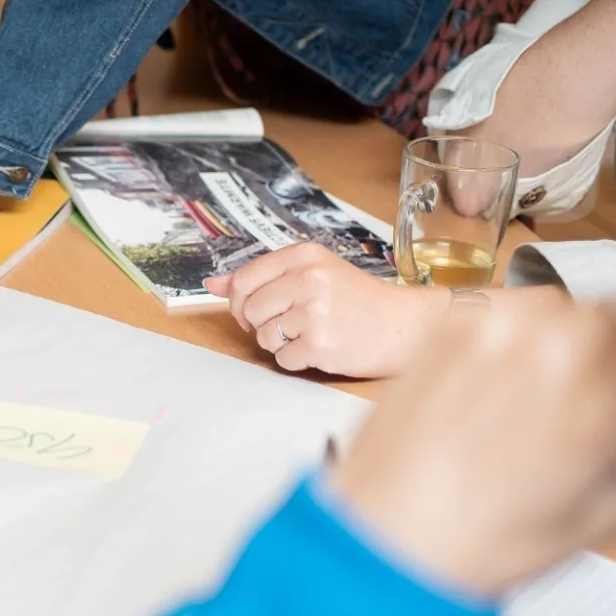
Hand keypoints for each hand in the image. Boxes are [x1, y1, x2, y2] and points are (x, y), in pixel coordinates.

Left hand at [206, 243, 445, 376]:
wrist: (404, 326)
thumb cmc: (358, 301)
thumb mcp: (314, 274)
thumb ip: (262, 277)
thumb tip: (211, 284)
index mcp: (305, 256)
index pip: (244, 278)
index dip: (241, 300)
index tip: (256, 308)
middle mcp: (309, 279)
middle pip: (250, 310)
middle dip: (264, 323)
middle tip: (295, 323)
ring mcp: (315, 312)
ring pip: (263, 337)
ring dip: (282, 343)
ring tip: (312, 333)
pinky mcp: (320, 344)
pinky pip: (283, 359)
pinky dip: (298, 360)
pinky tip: (322, 348)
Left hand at [330, 281, 615, 598]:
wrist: (387, 537)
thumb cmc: (497, 538)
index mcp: (614, 390)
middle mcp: (558, 342)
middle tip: (591, 416)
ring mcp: (499, 324)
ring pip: (570, 310)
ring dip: (568, 344)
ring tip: (531, 414)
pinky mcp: (454, 319)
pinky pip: (512, 312)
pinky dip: (516, 342)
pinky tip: (493, 397)